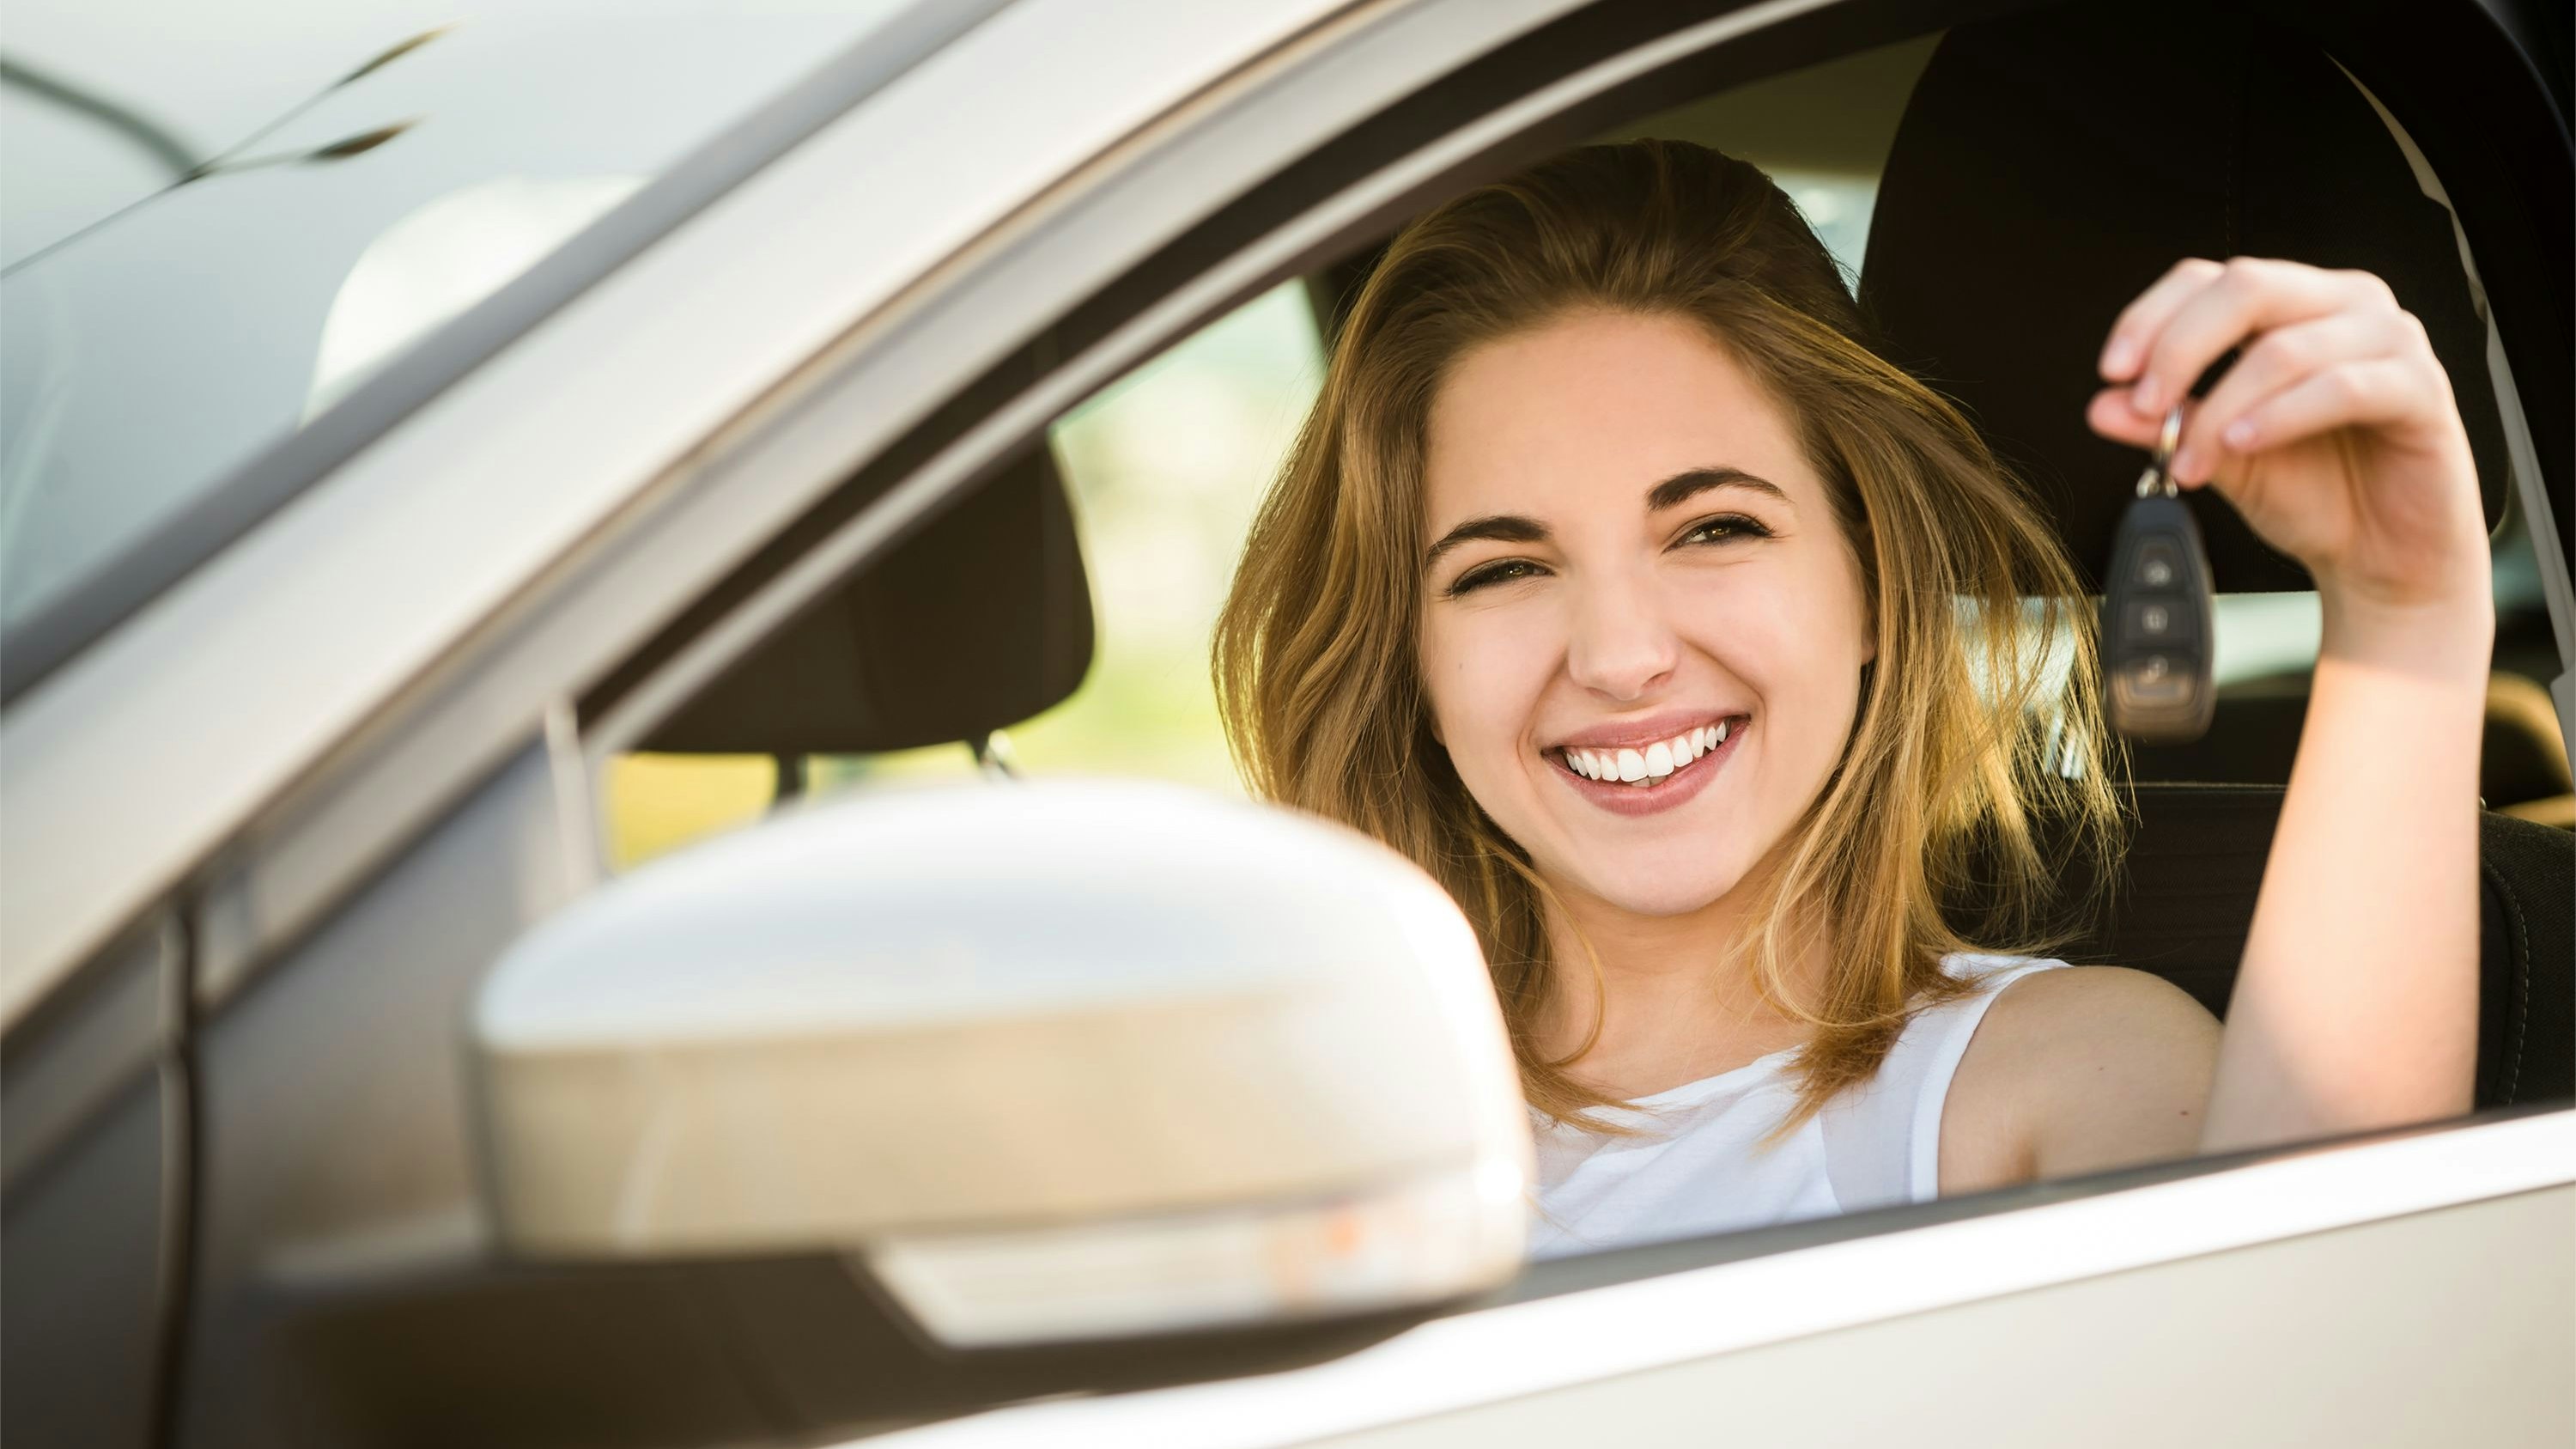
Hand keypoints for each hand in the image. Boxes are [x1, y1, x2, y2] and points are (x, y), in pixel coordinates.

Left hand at [2086, 258, 2490, 643]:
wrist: (2382, 557)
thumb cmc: (2315, 493)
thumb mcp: (2220, 456)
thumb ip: (2166, 424)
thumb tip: (2099, 405)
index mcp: (2293, 305)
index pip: (2208, 278)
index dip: (2151, 317)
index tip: (2112, 372)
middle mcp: (2344, 304)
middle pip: (2246, 288)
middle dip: (2179, 349)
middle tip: (2144, 408)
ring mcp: (2390, 340)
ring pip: (2285, 347)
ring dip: (2223, 407)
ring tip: (2189, 460)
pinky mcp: (2423, 388)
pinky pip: (2343, 386)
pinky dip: (2280, 416)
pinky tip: (2243, 445)